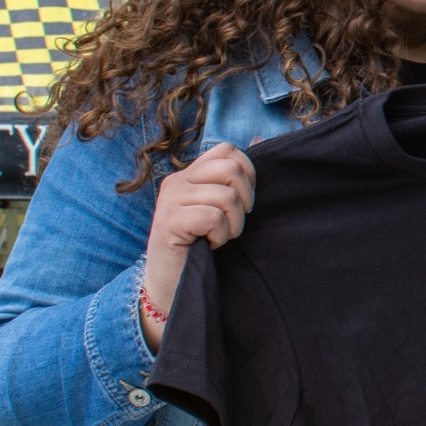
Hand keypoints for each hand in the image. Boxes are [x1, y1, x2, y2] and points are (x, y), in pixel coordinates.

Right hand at [140, 143, 255, 351]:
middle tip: (233, 223)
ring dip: (232, 224)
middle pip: (230, 168)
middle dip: (244, 199)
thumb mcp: (216, 208)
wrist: (171, 284)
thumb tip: (257, 141)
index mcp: (189, 175)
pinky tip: (208, 244)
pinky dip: (219, 236)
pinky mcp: (169, 222)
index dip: (247, 173)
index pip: (226, 150)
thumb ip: (229, 182)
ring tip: (218, 237)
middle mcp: (177, 182)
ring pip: (225, 196)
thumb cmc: (199, 246)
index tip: (245, 201)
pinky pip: (212, 217)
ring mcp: (170, 201)